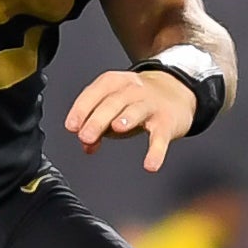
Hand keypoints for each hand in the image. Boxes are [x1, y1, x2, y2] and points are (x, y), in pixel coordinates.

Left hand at [63, 64, 198, 171]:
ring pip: (136, 110)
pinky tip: (150, 164)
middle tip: (86, 136)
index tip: (72, 125)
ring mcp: (151, 105)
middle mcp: (133, 90)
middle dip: (98, 119)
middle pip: (114, 102)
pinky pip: (161, 137)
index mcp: (115, 83)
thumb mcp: (114, 109)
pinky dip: (156, 151)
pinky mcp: (167, 122)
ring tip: (116, 129)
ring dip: (126, 118)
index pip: (95, 92)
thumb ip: (97, 126)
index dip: (82, 108)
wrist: (176, 92)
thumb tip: (86, 145)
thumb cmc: (137, 102)